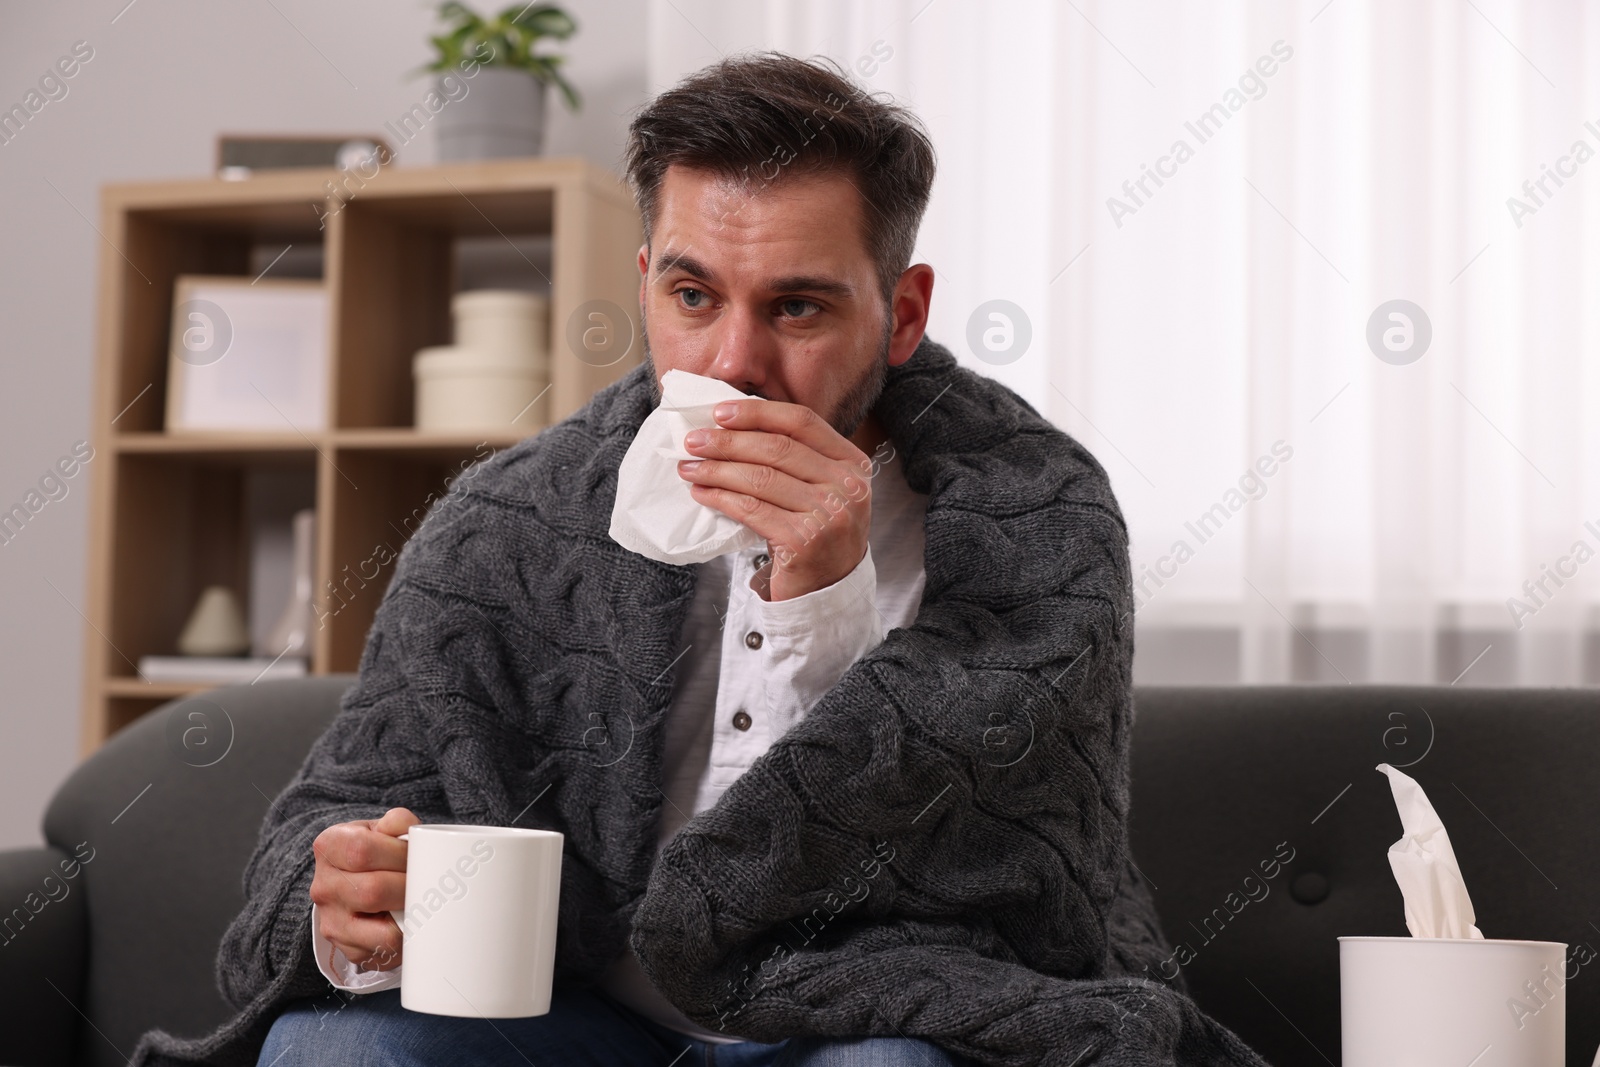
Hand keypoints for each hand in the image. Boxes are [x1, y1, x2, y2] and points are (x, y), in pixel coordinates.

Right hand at [309, 806, 417, 972]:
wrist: (355, 881)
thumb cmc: (376, 851)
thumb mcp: (382, 829)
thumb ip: (397, 823)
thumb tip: (409, 831)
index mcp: (329, 846)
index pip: (361, 851)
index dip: (397, 854)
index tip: (416, 855)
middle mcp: (323, 886)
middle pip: (372, 891)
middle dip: (409, 886)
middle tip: (427, 881)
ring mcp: (332, 922)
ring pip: (382, 931)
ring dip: (411, 916)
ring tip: (420, 901)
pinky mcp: (347, 949)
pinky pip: (386, 951)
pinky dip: (407, 937)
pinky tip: (410, 921)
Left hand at [677, 399, 872, 601]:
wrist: (828, 591)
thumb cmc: (817, 534)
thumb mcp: (821, 489)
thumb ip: (796, 458)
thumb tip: (734, 425)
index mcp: (852, 463)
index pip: (802, 422)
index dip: (758, 413)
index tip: (720, 412)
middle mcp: (847, 486)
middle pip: (777, 448)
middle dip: (728, 441)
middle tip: (694, 441)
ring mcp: (828, 514)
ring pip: (760, 478)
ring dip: (717, 469)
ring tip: (690, 467)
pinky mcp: (803, 540)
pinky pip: (751, 509)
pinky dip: (721, 497)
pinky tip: (702, 492)